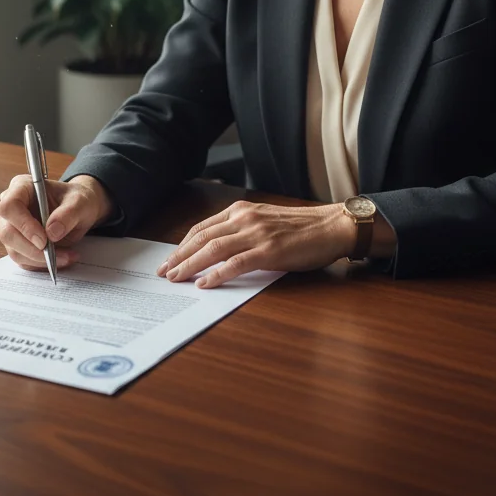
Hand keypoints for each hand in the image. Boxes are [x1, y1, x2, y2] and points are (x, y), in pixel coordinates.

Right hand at [0, 173, 113, 271]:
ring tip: (67, 257)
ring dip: (40, 259)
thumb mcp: (80, 202)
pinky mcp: (18, 244)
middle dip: (32, 249)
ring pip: (15, 250)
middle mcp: (12, 208)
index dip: (23, 225)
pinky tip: (61, 259)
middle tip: (55, 255)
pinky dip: (41, 264)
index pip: (9, 206)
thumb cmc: (76, 200)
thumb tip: (52, 232)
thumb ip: (68, 213)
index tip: (43, 239)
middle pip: (8, 233)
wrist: (79, 210)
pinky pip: (23, 260)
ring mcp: (12, 228)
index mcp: (21, 187)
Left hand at [156, 200, 355, 288]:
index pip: (203, 227)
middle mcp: (245, 218)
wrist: (332, 226)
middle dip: (179, 256)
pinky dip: (216, 274)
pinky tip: (204, 284)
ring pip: (213, 249)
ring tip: (175, 278)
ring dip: (190, 265)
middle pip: (202, 238)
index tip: (170, 258)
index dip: (183, 244)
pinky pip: (235, 264)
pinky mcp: (268, 251)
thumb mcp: (266, 221)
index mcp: (243, 210)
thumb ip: (243, 231)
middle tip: (163, 272)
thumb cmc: (303, 228)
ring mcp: (256, 234)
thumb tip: (218, 252)